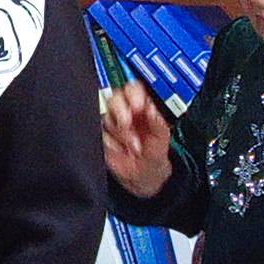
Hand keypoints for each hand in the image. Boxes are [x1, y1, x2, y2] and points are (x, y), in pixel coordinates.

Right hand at [102, 81, 173, 198]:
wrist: (142, 174)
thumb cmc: (153, 153)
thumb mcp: (162, 138)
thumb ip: (158, 123)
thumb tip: (152, 109)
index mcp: (140, 106)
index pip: (132, 89)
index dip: (132, 94)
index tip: (137, 105)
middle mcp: (124, 111)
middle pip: (114, 98)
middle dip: (120, 111)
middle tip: (127, 123)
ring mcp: (111, 123)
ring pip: (106, 117)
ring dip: (121, 134)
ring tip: (134, 146)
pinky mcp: (101, 135)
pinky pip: (101, 134)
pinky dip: (113, 144)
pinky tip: (122, 150)